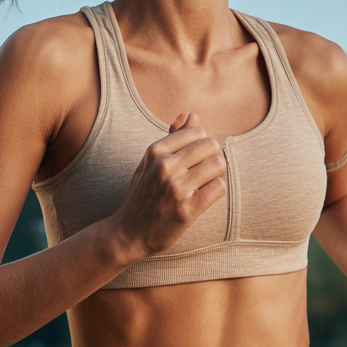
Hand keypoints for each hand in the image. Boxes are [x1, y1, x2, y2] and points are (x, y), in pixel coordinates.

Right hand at [107, 110, 226, 261]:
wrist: (127, 233)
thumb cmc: (142, 195)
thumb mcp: (150, 162)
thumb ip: (172, 136)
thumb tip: (191, 113)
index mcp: (155, 151)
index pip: (198, 132)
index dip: (204, 144)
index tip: (197, 158)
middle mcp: (164, 166)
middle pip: (211, 146)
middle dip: (214, 157)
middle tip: (205, 171)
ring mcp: (175, 188)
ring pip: (218, 165)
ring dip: (217, 174)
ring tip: (205, 183)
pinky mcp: (186, 210)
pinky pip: (218, 188)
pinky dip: (216, 190)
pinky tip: (204, 197)